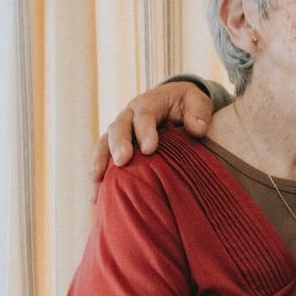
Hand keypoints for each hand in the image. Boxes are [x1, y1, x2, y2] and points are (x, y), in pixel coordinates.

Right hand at [89, 81, 213, 200]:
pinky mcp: (116, 145)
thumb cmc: (187, 104)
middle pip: (119, 127)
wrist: (174, 102)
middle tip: (123, 161)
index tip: (150, 149)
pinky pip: (103, 157)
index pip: (145, 114)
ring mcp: (121, 130)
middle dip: (120, 144)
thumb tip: (197, 129)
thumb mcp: (198, 101)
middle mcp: (130, 115)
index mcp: (149, 102)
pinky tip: (96, 194)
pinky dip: (99, 174)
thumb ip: (199, 113)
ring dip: (101, 160)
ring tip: (98, 181)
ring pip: (106, 142)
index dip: (145, 130)